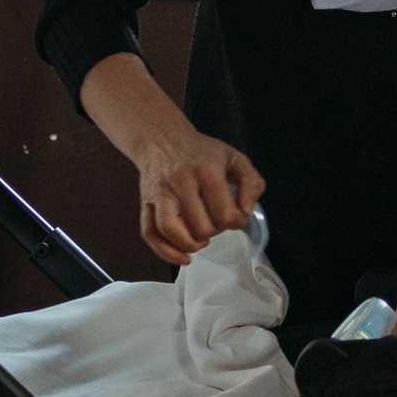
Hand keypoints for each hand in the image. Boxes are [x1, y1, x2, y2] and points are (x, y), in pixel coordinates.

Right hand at [77, 54, 263, 266]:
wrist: (162, 139)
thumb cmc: (202, 152)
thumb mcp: (235, 158)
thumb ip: (251, 183)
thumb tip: (246, 211)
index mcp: (206, 170)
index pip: (224, 213)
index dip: (236, 222)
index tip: (235, 217)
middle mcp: (180, 181)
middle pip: (200, 226)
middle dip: (214, 232)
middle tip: (217, 223)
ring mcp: (160, 193)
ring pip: (171, 231)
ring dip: (191, 244)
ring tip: (201, 240)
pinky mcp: (145, 203)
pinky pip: (150, 233)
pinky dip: (166, 252)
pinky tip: (183, 257)